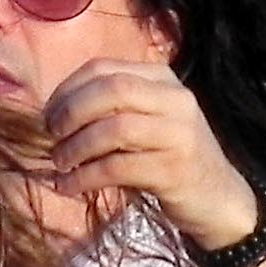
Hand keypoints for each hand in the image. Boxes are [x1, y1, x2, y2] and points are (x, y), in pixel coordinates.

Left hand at [44, 58, 257, 247]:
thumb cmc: (167, 158)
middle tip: (51, 136)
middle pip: (111, 90)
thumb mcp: (144, 122)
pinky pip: (117, 168)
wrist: (217, 197)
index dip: (67, 90)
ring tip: (59, 163)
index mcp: (162, 79)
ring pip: (113, 129)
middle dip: (70, 112)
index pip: (103, 68)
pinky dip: (84, 177)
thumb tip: (51, 114)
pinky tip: (69, 186)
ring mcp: (178, 133)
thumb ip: (109, 110)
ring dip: (75, 147)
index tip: (48, 115)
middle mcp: (174, 99)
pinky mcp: (173, 169)